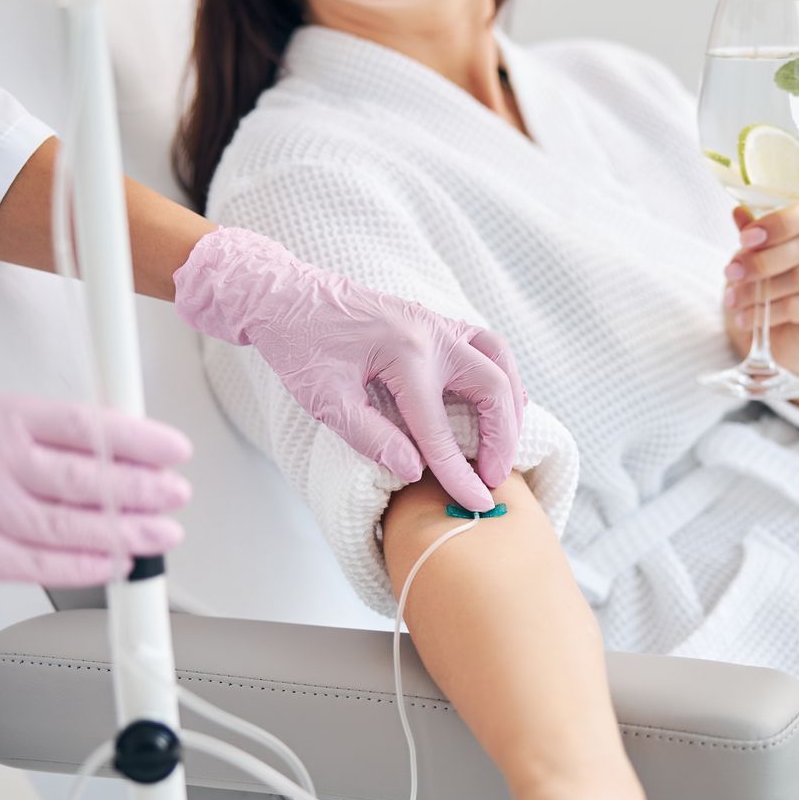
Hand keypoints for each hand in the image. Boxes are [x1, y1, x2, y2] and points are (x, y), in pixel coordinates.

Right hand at [0, 393, 191, 617]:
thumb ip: (29, 435)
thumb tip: (111, 452)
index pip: (78, 423)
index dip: (136, 439)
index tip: (172, 449)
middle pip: (82, 475)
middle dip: (142, 488)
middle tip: (176, 494)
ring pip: (70, 524)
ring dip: (128, 532)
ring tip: (162, 533)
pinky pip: (43, 563)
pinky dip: (89, 564)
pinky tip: (118, 561)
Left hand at [173, 227, 523, 512]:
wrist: (287, 296)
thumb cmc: (299, 347)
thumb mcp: (325, 400)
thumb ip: (371, 437)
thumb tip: (415, 471)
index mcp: (403, 356)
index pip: (439, 429)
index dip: (459, 473)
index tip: (476, 503)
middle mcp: (430, 334)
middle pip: (492, 389)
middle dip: (502, 440)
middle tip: (494, 478)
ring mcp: (437, 322)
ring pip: (500, 360)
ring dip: (511, 405)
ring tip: (507, 444)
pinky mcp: (434, 319)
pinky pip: (487, 346)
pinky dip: (502, 375)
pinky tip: (502, 402)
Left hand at [721, 199, 798, 375]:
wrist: (773, 332)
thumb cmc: (765, 285)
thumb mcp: (750, 257)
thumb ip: (750, 236)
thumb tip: (739, 212)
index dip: (775, 224)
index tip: (746, 239)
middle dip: (762, 261)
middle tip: (732, 273)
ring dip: (761, 291)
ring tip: (734, 301)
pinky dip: (769, 313)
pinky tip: (748, 319)